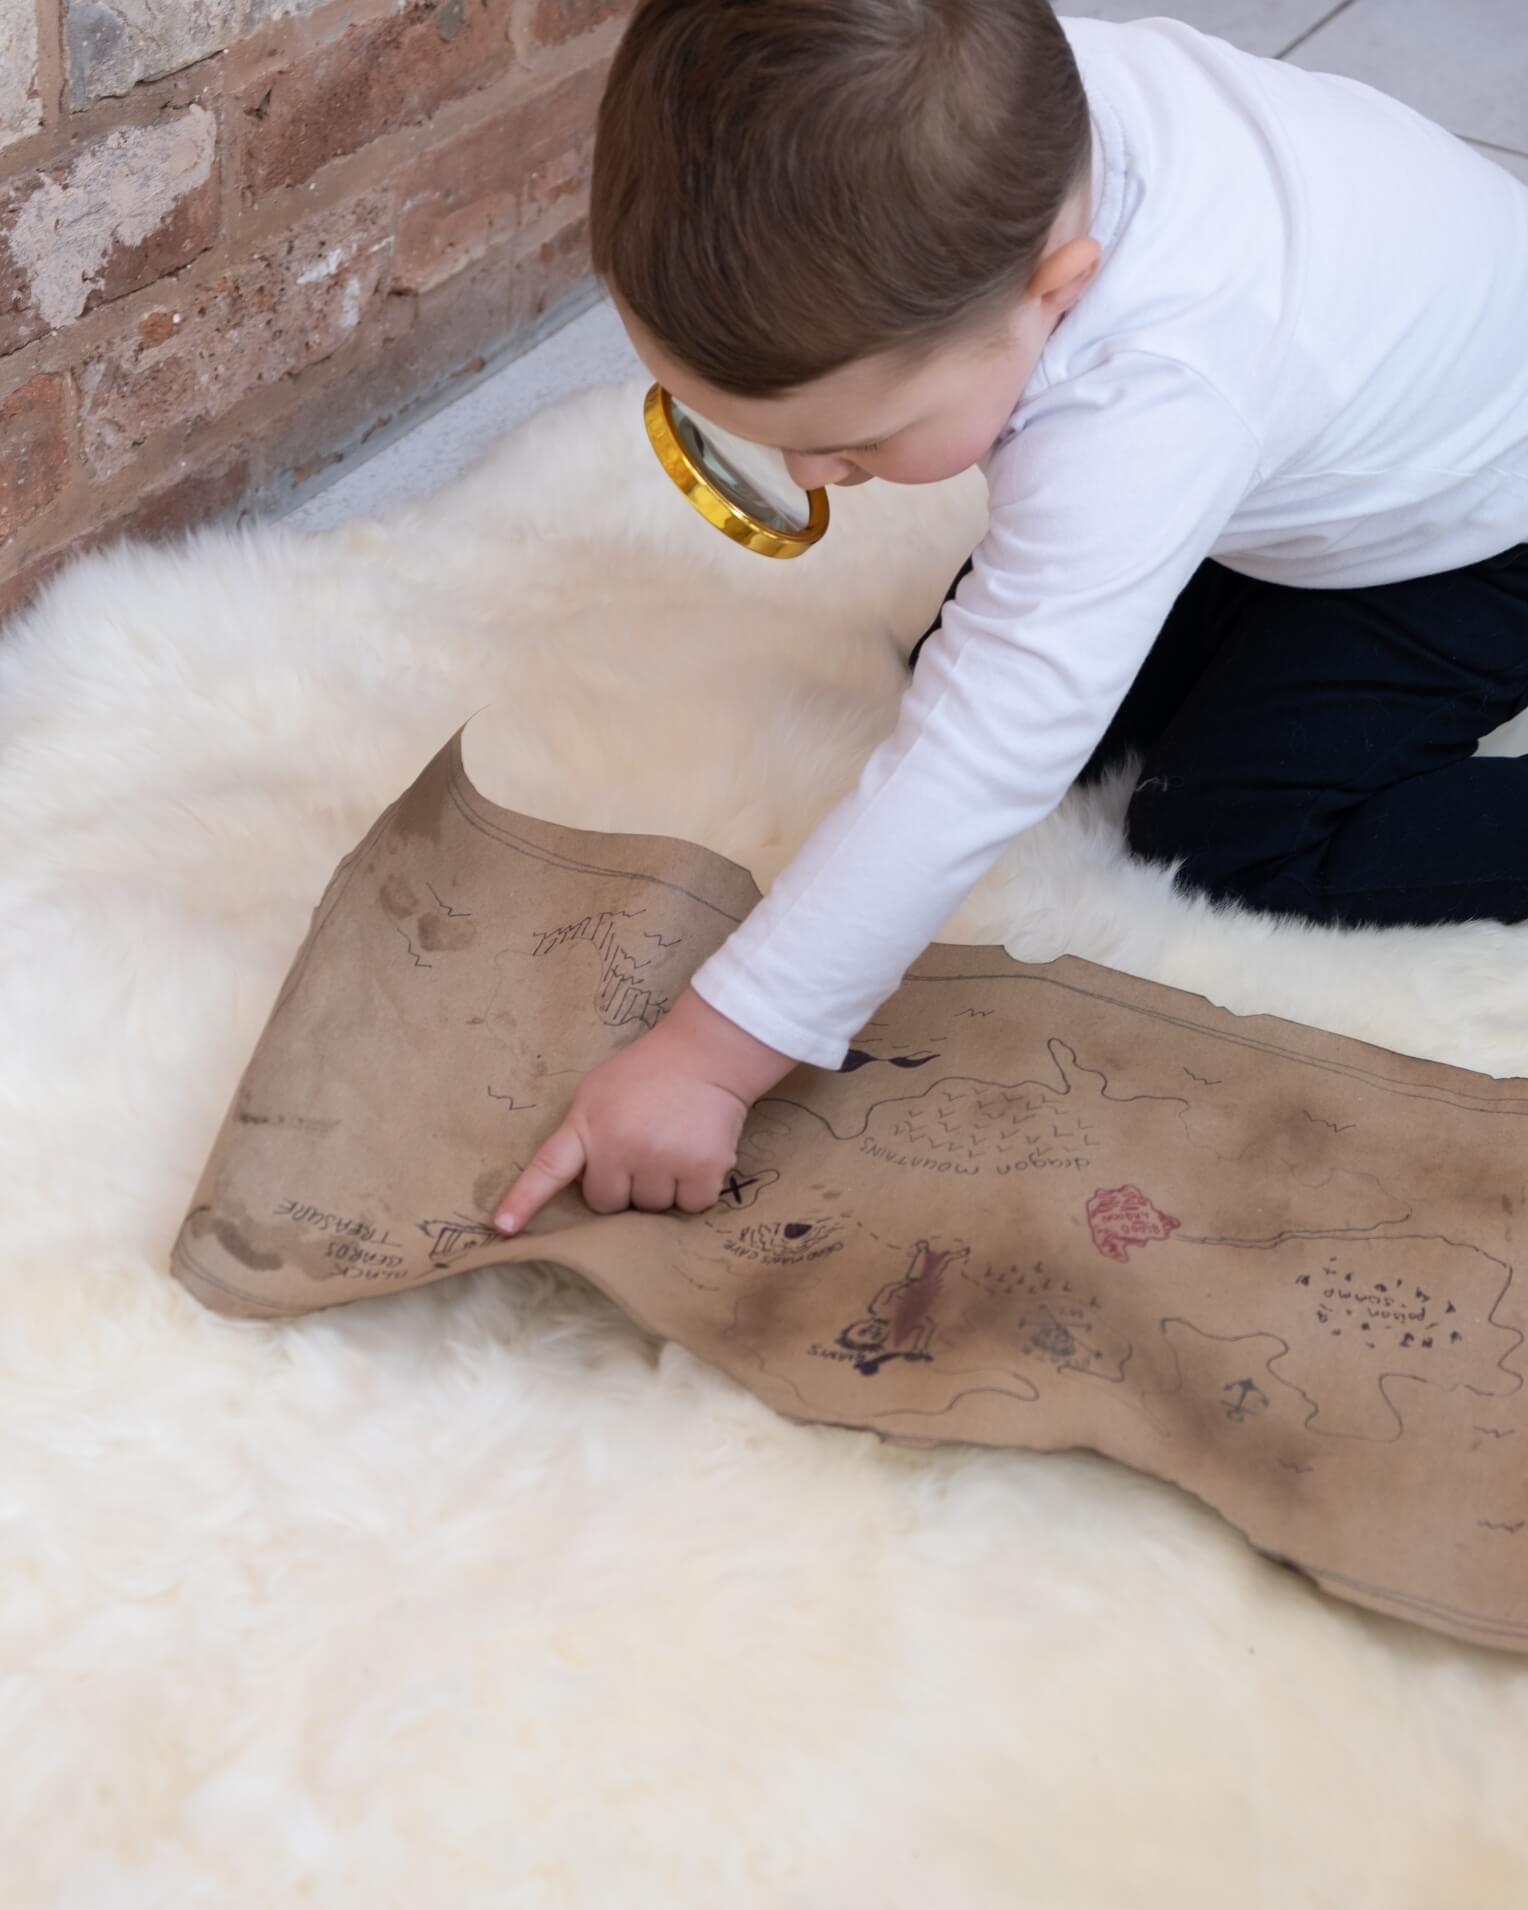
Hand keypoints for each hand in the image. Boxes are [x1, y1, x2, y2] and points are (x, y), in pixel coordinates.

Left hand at [494, 990, 793, 1232]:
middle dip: (623, 1185)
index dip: (524, 1200)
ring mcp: (660, 1159)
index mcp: (587, 1126)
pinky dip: (696, 1188)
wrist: (706, 1053)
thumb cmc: (647, 1073)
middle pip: (607, 1203)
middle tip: (643, 1148)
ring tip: (673, 1145)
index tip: (503, 1226)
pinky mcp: (701, 1168)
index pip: (548, 1169)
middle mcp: (619, 1146)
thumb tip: (577, 1183)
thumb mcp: (597, 1092)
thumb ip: (583, 1134)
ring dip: (662, 1187)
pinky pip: (690, 1205)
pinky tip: (696, 1155)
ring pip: (651, 1208)